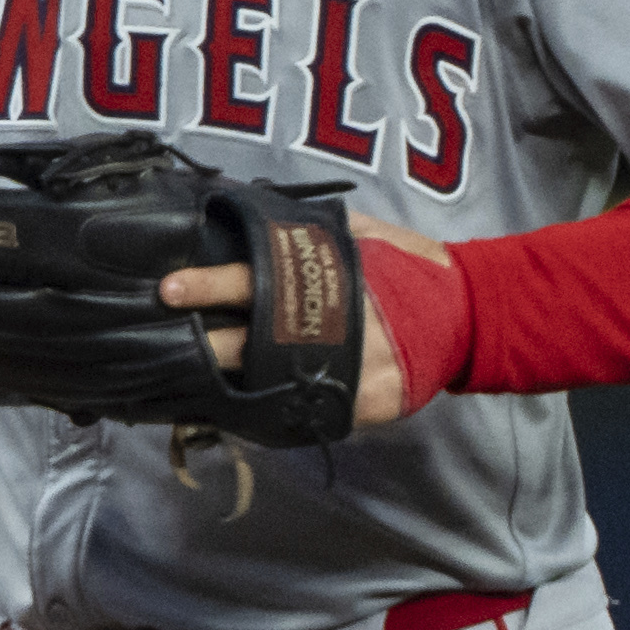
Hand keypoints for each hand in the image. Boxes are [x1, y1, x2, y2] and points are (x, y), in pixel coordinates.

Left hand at [161, 222, 455, 428]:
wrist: (466, 315)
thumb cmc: (408, 268)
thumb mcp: (366, 234)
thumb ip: (313, 230)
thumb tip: (256, 212)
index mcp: (322, 283)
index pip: (252, 281)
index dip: (208, 286)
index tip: (168, 289)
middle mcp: (326, 330)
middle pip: (247, 345)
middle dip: (202, 346)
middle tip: (162, 344)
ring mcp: (340, 372)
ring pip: (264, 389)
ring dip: (222, 387)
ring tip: (183, 385)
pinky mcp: (355, 406)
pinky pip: (296, 417)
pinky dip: (263, 417)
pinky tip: (232, 413)